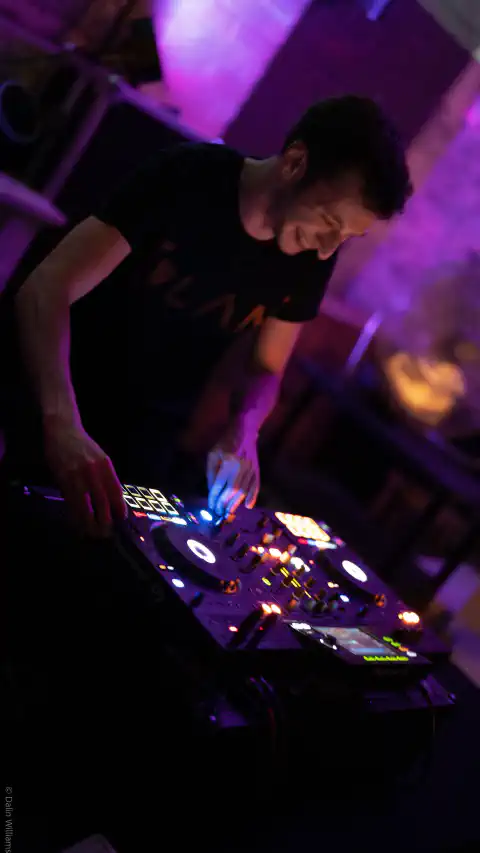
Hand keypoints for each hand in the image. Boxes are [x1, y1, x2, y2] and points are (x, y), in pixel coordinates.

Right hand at [44, 421, 126, 535]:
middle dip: (105, 519)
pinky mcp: (64, 478)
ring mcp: (78, 475)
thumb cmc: (82, 445)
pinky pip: (71, 500)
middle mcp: (94, 471)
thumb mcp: (99, 457)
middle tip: (106, 532)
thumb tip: (110, 499)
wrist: (62, 430)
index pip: (116, 490)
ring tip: (92, 533)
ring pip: (86, 504)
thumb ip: (104, 475)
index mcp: (106, 465)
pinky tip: (77, 522)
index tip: (121, 518)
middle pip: (102, 501)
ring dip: (89, 521)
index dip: (119, 507)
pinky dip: (75, 513)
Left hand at [207, 428, 258, 516]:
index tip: (211, 506)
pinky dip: (252, 497)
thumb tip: (212, 491)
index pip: (219, 485)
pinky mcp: (257, 470)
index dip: (214, 497)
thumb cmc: (224, 443)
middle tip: (219, 513)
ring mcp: (251, 469)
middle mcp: (240, 467)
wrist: (243, 431)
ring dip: (235, 504)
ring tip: (229, 512)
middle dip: (224, 504)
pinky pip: (256, 486)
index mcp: (227, 462)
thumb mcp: (213, 455)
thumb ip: (211, 473)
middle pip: (232, 491)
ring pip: (243, 491)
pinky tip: (248, 505)